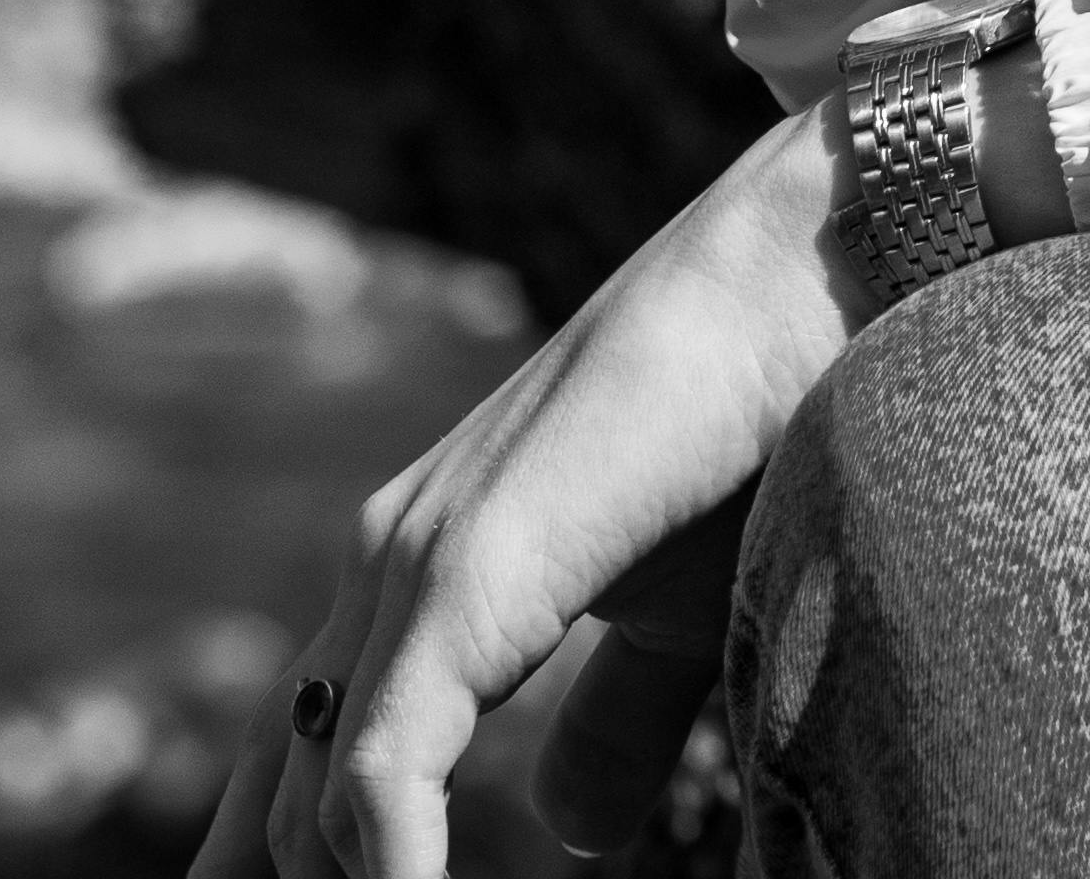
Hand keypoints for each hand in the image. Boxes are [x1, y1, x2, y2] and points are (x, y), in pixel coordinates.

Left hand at [192, 101, 866, 878]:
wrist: (809, 271)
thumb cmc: (757, 427)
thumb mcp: (680, 616)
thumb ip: (611, 719)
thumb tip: (568, 836)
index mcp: (420, 580)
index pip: (298, 771)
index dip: (294, 876)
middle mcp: (384, 569)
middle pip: (280, 812)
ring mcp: (412, 567)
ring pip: (312, 813)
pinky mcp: (462, 576)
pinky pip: (380, 776)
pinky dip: (394, 874)